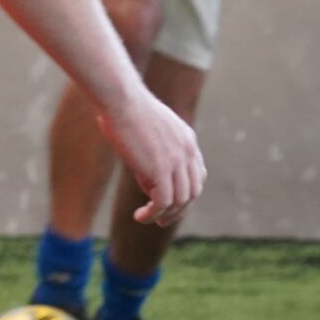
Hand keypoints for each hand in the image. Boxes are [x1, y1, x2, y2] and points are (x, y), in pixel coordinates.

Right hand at [97, 89, 205, 228]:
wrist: (121, 99)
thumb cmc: (125, 109)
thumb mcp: (148, 131)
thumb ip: (154, 153)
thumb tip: (149, 181)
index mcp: (187, 139)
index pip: (198, 174)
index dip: (187, 191)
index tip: (172, 202)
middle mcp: (187, 151)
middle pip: (193, 191)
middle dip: (179, 210)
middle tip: (162, 220)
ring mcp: (176, 161)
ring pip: (180, 201)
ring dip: (164, 215)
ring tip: (147, 218)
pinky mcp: (161, 169)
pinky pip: (163, 202)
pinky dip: (153, 214)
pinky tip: (139, 216)